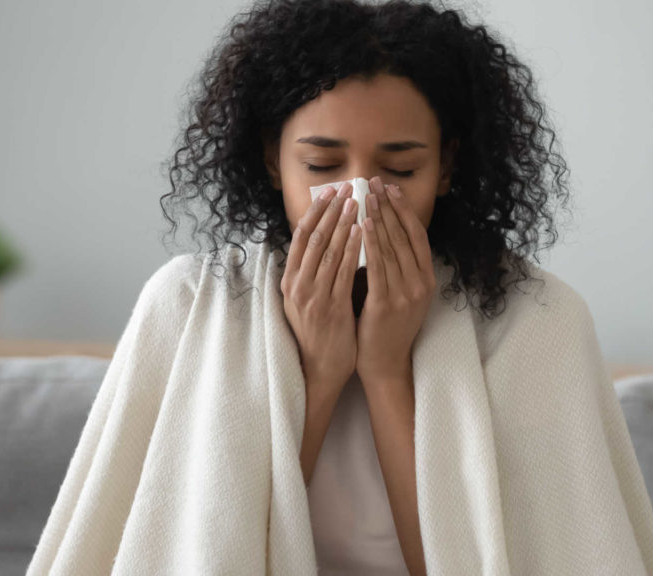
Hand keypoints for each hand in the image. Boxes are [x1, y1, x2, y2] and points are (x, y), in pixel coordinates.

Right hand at [281, 181, 363, 392]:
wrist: (318, 370)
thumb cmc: (318, 333)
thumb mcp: (306, 300)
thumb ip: (312, 273)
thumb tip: (324, 241)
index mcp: (289, 281)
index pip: (300, 236)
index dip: (315, 211)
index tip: (329, 191)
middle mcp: (297, 285)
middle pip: (313, 237)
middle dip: (330, 210)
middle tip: (346, 187)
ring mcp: (312, 296)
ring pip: (327, 250)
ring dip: (343, 223)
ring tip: (357, 202)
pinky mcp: (330, 308)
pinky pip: (342, 272)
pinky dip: (352, 249)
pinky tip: (363, 232)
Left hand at [356, 176, 435, 386]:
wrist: (385, 362)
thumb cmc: (386, 326)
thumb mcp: (400, 292)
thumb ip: (395, 265)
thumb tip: (379, 229)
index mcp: (426, 279)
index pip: (417, 235)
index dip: (404, 209)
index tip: (390, 188)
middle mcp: (421, 284)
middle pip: (404, 236)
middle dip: (388, 207)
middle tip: (374, 183)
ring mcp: (406, 294)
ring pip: (392, 247)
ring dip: (378, 218)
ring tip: (366, 196)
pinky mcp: (387, 304)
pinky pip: (378, 267)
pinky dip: (371, 243)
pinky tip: (362, 225)